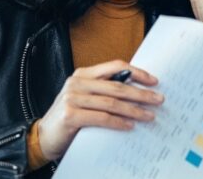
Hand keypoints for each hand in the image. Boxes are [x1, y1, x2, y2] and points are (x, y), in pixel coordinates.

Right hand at [36, 60, 163, 159]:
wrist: (44, 136)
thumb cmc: (68, 117)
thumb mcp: (85, 98)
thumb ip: (104, 91)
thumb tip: (136, 92)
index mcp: (82, 74)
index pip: (114, 66)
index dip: (136, 72)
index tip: (153, 81)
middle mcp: (77, 83)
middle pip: (117, 85)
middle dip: (141, 93)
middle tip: (158, 99)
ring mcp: (72, 98)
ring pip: (111, 102)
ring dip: (134, 110)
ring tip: (149, 115)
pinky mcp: (70, 115)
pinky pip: (102, 118)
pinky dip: (118, 122)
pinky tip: (130, 126)